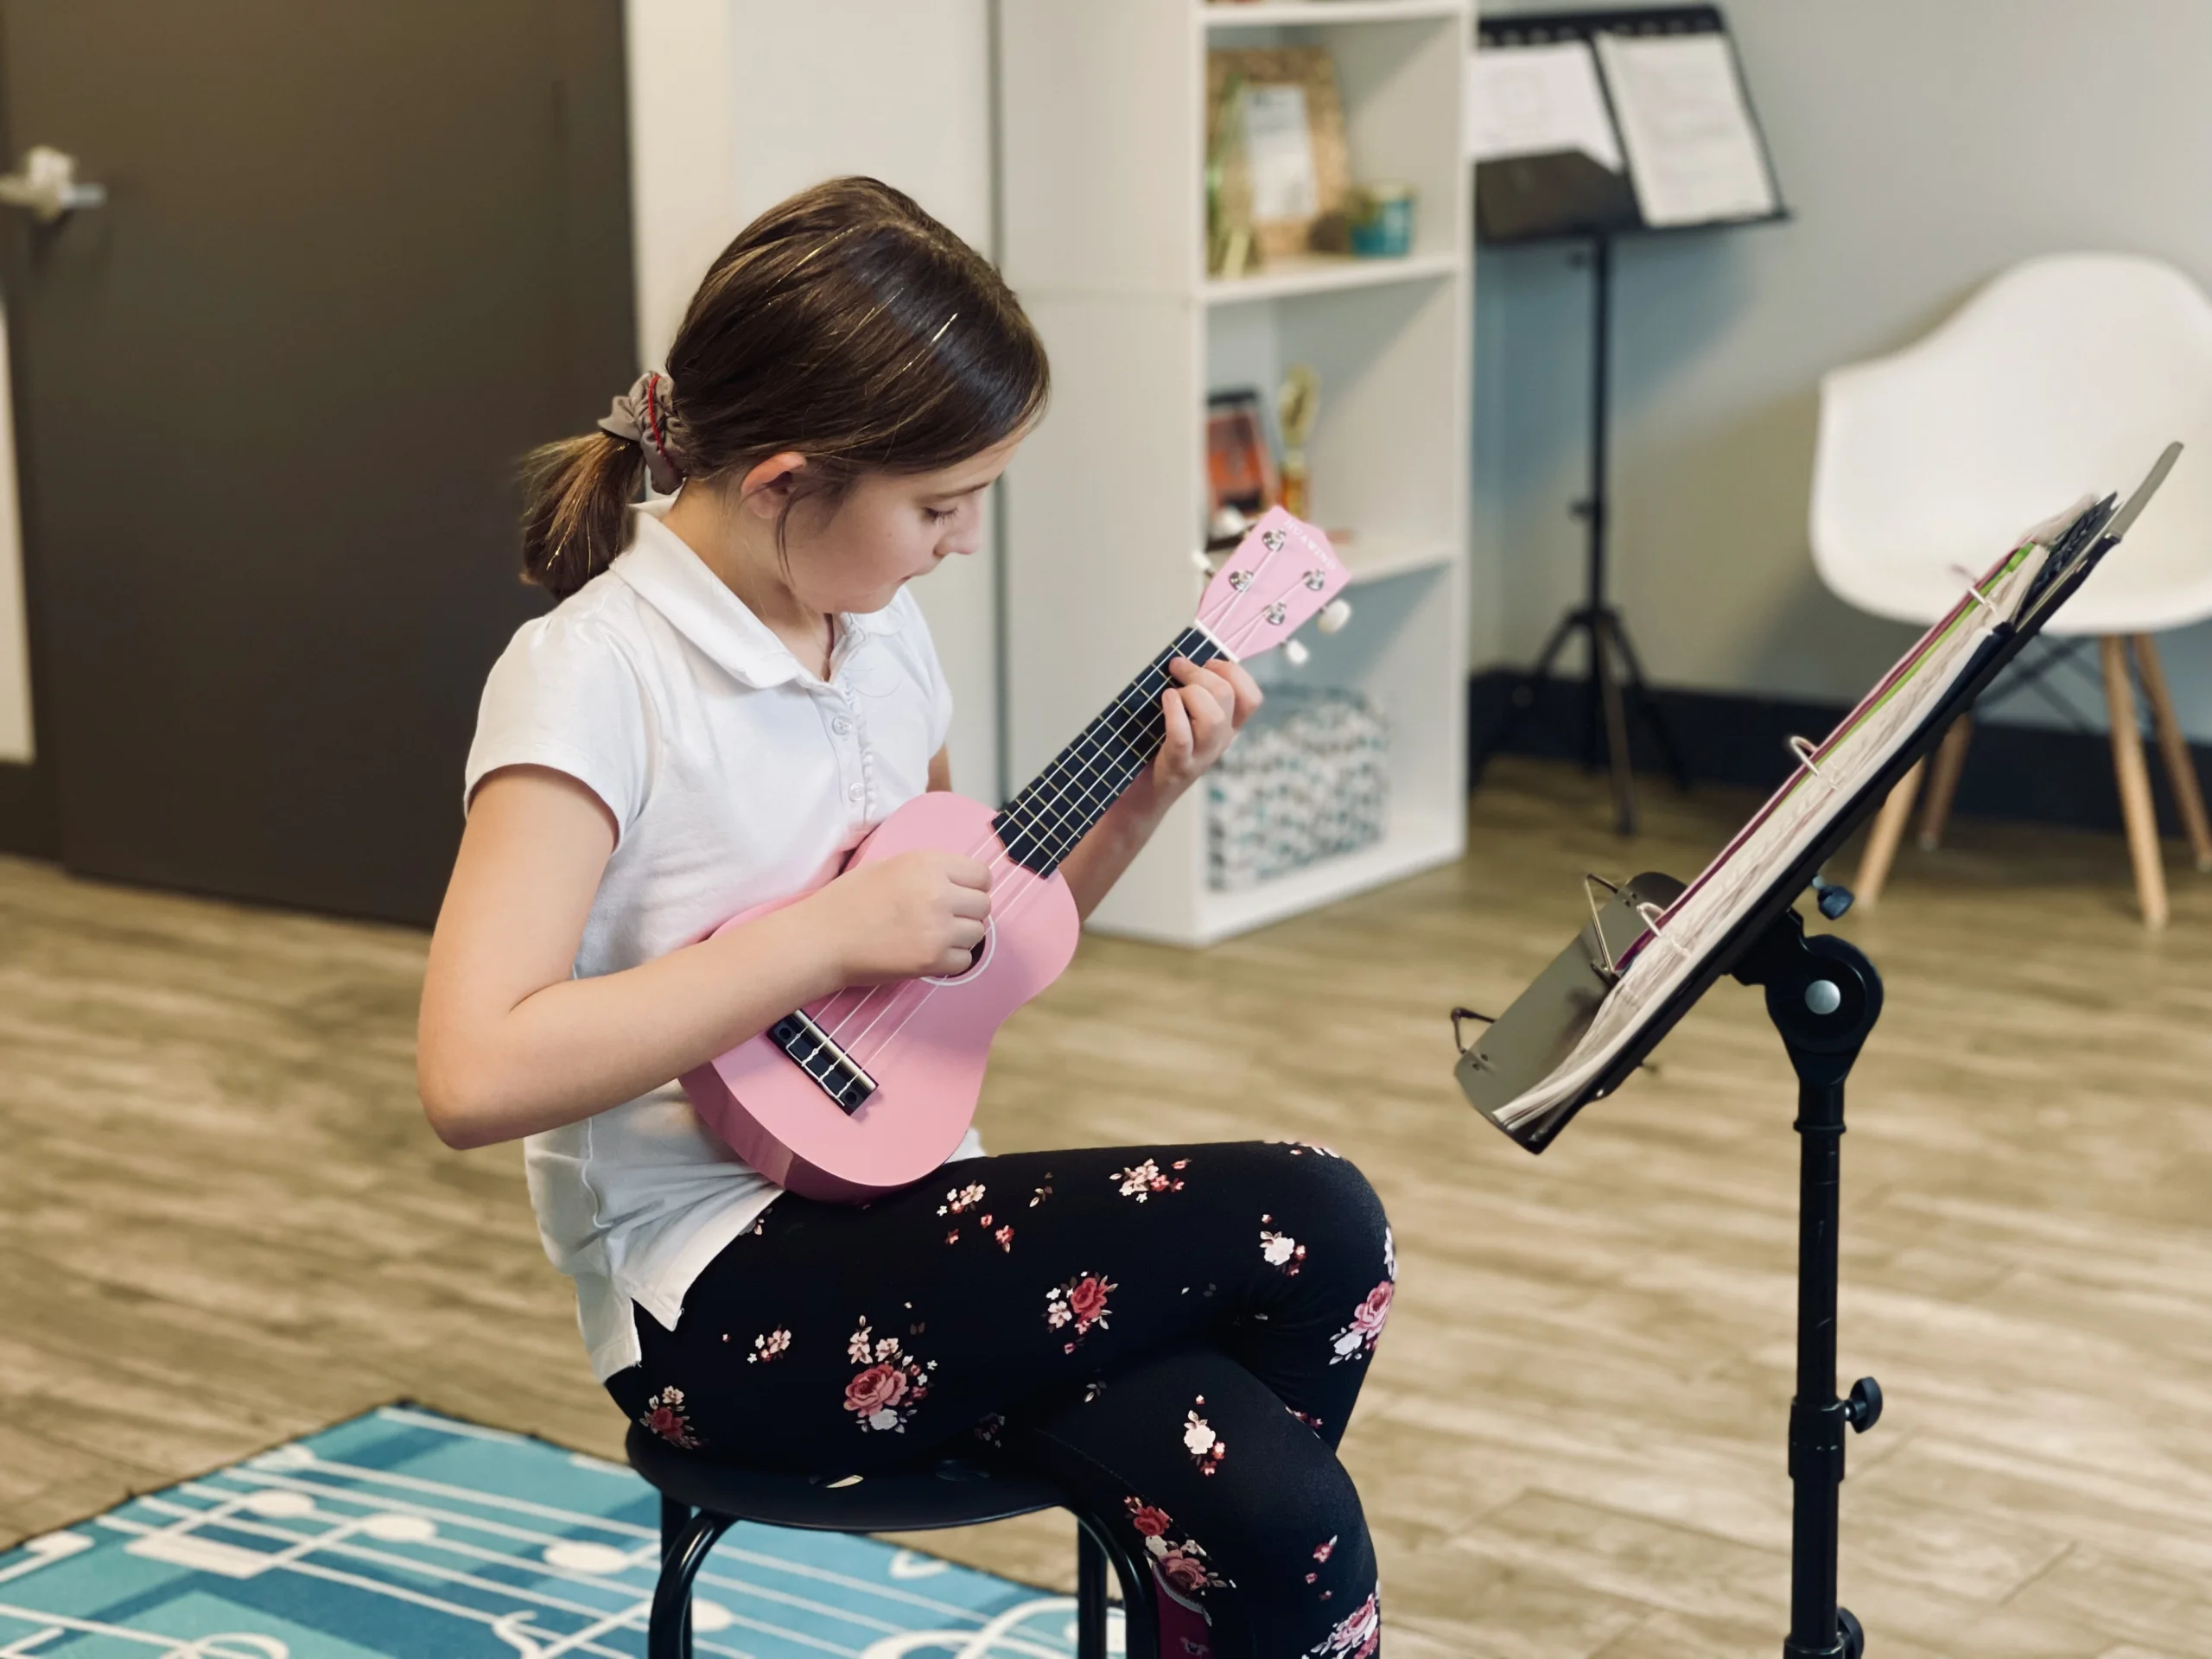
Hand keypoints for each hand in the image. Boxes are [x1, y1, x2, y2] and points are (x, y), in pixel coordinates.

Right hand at [801, 849, 993, 984]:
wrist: (822, 939)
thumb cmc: (848, 901)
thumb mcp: (889, 866)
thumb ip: (928, 871)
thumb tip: (959, 882)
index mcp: (927, 863)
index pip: (982, 874)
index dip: (972, 886)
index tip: (960, 895)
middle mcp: (938, 893)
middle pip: (984, 904)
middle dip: (968, 912)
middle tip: (945, 918)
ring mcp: (938, 929)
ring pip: (978, 933)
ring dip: (961, 937)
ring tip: (933, 936)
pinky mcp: (932, 960)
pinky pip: (965, 961)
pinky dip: (951, 960)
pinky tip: (928, 953)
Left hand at [1149, 657, 1262, 797]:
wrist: (1142, 796)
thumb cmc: (1157, 749)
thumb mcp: (1184, 719)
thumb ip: (1191, 694)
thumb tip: (1183, 659)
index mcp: (1226, 727)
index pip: (1251, 698)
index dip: (1234, 672)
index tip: (1208, 662)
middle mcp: (1220, 741)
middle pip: (1228, 697)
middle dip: (1201, 673)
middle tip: (1177, 667)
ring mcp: (1202, 755)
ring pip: (1213, 717)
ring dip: (1190, 693)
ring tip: (1171, 693)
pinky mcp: (1179, 766)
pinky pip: (1183, 737)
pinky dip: (1174, 713)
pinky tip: (1166, 701)